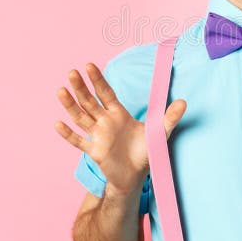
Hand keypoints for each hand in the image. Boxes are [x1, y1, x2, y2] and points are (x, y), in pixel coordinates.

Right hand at [54, 62, 186, 192]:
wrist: (136, 175)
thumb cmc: (146, 151)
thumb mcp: (160, 132)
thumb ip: (170, 117)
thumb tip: (184, 102)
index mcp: (118, 113)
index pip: (106, 93)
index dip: (98, 80)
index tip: (89, 65)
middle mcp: (105, 122)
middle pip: (89, 102)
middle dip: (81, 88)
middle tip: (71, 72)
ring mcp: (98, 136)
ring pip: (81, 117)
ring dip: (70, 106)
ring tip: (61, 91)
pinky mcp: (94, 151)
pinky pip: (79, 141)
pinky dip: (68, 134)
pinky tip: (57, 124)